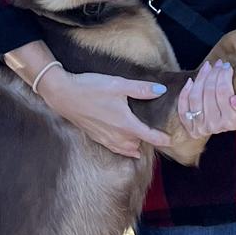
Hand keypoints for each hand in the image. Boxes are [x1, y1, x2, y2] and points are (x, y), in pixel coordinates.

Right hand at [36, 69, 173, 158]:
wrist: (63, 95)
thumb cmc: (90, 88)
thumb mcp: (118, 84)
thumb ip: (140, 89)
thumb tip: (161, 90)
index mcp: (125, 123)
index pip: (149, 136)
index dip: (162, 139)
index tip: (172, 141)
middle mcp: (116, 135)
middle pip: (139, 145)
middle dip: (148, 143)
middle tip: (157, 136)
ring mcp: (105, 138)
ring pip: (126, 150)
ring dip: (135, 147)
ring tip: (142, 142)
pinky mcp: (95, 136)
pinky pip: (114, 148)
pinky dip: (123, 149)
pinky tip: (123, 143)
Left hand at [177, 59, 235, 140]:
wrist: (233, 122)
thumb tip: (234, 100)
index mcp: (232, 122)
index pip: (223, 93)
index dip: (223, 76)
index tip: (227, 66)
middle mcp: (216, 126)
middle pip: (208, 93)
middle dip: (213, 74)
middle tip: (218, 64)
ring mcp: (202, 127)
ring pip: (195, 97)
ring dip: (200, 78)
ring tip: (207, 67)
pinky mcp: (191, 127)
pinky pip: (183, 108)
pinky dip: (185, 93)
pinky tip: (191, 81)